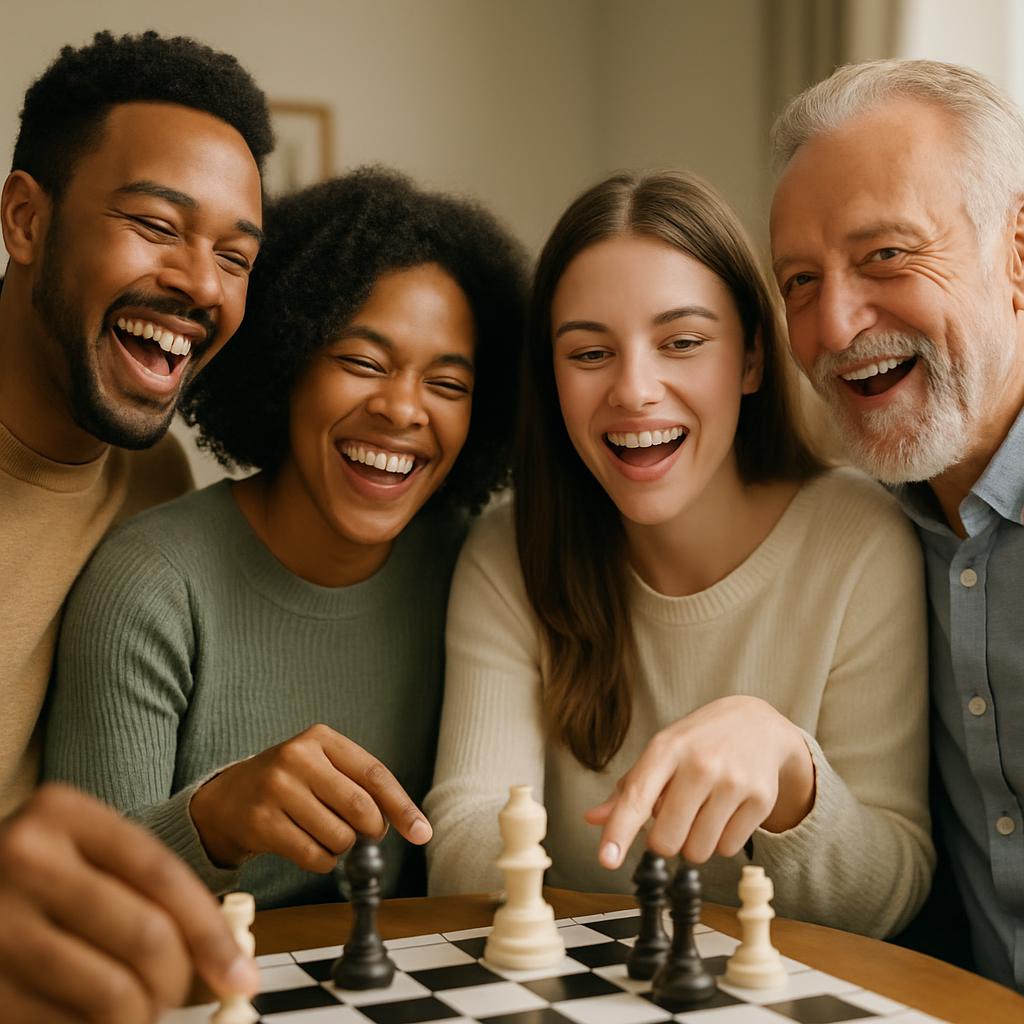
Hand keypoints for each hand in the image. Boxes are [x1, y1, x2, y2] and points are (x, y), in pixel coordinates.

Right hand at [0, 783, 258, 1023]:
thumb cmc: (39, 874)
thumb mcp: (87, 851)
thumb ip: (149, 887)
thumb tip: (227, 958)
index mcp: (63, 814)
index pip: (162, 876)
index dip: (210, 932)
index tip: (242, 975)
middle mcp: (24, 860)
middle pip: (146, 937)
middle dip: (180, 979)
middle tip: (181, 994)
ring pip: (111, 993)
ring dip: (143, 1014)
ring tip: (141, 1008)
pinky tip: (98, 1019)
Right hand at [189, 723, 431, 871]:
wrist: (226, 798)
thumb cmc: (290, 784)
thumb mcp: (323, 768)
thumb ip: (362, 787)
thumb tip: (411, 826)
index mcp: (321, 739)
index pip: (374, 774)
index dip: (402, 807)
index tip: (422, 832)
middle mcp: (298, 758)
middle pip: (360, 808)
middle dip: (371, 831)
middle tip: (362, 834)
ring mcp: (276, 789)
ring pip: (339, 836)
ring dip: (342, 847)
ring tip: (323, 834)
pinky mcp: (261, 822)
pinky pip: (313, 856)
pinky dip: (321, 861)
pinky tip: (306, 846)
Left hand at [584, 696, 814, 867]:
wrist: (757, 724)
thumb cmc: (699, 741)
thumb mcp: (662, 752)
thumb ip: (629, 788)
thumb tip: (593, 819)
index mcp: (667, 749)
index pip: (637, 796)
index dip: (620, 830)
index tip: (607, 859)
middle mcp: (700, 764)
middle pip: (667, 840)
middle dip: (664, 840)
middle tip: (674, 816)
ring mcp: (733, 781)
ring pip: (698, 851)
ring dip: (694, 842)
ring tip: (702, 810)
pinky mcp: (761, 799)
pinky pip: (727, 849)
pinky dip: (721, 839)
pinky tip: (726, 810)